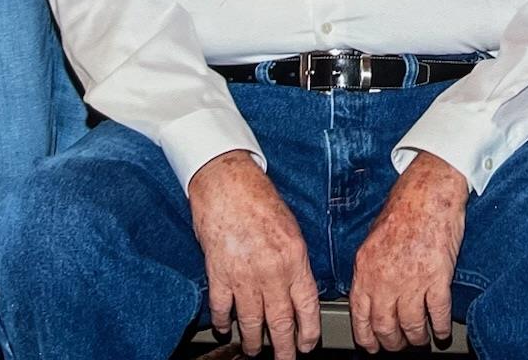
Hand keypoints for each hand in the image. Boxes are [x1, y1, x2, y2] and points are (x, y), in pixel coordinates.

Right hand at [188, 151, 320, 358]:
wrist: (227, 184)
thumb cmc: (260, 199)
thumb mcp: (292, 228)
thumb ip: (296, 261)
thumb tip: (299, 290)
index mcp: (294, 259)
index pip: (307, 306)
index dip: (308, 331)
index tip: (308, 345)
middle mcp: (271, 271)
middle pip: (280, 321)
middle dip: (284, 346)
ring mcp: (243, 275)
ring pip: (251, 321)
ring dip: (254, 340)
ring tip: (255, 351)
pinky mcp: (218, 274)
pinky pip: (222, 307)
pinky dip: (222, 321)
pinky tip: (224, 327)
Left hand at [350, 152, 466, 351]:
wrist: (429, 190)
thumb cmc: (404, 207)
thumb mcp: (372, 238)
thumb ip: (370, 268)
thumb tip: (370, 292)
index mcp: (365, 269)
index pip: (360, 316)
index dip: (367, 337)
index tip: (372, 347)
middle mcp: (385, 279)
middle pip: (385, 326)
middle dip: (392, 341)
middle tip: (399, 345)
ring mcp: (412, 280)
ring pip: (411, 325)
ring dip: (416, 337)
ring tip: (421, 339)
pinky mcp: (438, 277)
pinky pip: (437, 313)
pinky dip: (439, 326)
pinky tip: (440, 330)